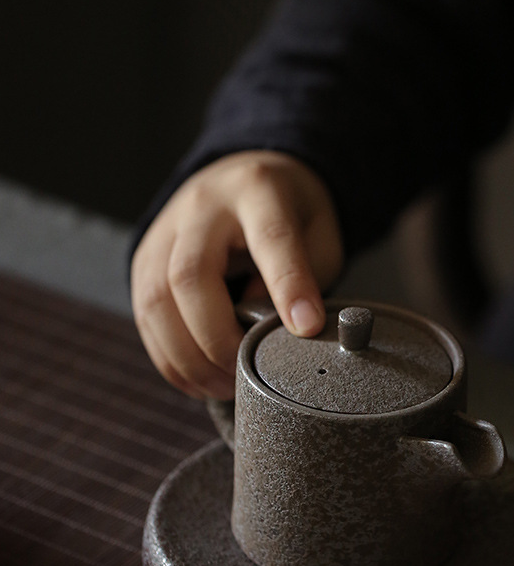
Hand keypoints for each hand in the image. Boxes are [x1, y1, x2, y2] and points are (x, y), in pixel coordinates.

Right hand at [130, 150, 343, 399]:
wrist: (241, 178)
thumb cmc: (289, 212)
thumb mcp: (318, 232)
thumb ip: (305, 274)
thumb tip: (270, 326)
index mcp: (256, 190)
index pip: (271, 238)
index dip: (288, 286)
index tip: (306, 327)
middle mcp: (202, 206)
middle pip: (190, 276)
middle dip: (217, 338)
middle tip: (247, 374)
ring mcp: (166, 232)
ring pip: (156, 300)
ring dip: (188, 357)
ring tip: (224, 387)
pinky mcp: (145, 258)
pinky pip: (145, 316)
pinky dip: (169, 357)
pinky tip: (197, 379)